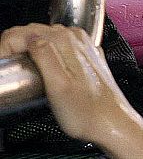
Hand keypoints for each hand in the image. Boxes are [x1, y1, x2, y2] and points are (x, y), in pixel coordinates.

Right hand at [0, 24, 142, 149]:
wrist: (115, 127)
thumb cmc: (88, 114)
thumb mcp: (58, 86)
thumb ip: (44, 56)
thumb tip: (30, 38)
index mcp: (65, 41)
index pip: (20, 33)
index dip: (4, 48)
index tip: (2, 64)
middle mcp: (76, 39)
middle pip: (31, 32)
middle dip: (14, 47)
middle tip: (7, 69)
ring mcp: (84, 48)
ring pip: (45, 39)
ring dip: (28, 49)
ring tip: (20, 69)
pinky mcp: (87, 59)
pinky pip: (59, 48)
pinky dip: (46, 54)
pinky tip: (43, 70)